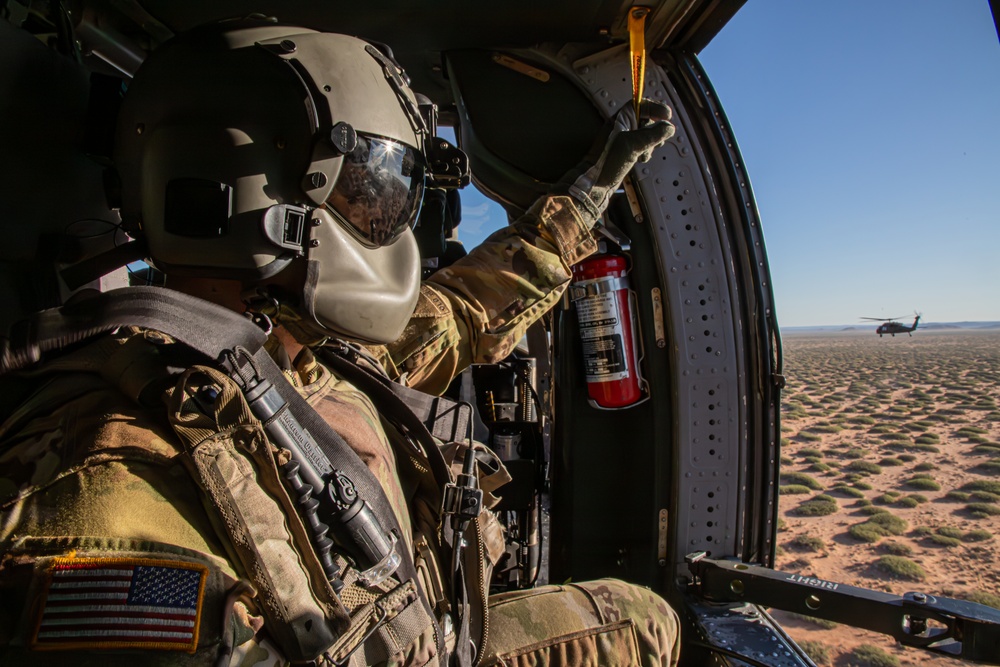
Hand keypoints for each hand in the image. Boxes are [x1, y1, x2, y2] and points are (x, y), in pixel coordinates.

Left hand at [563, 100, 674, 223]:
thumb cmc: (606, 162)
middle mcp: (623, 126)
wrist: (594, 184)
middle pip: (647, 120)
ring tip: (644, 154)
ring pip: (648, 135)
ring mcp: (625, 140)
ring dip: (651, 144)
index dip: (655, 108)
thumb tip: (669, 127)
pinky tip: (640, 160)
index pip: (640, 104)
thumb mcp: (632, 144)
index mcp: (620, 118)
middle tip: (656, 141)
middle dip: (655, 131)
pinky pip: (643, 147)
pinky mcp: (627, 152)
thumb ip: (651, 134)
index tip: (667, 116)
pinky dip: (646, 152)